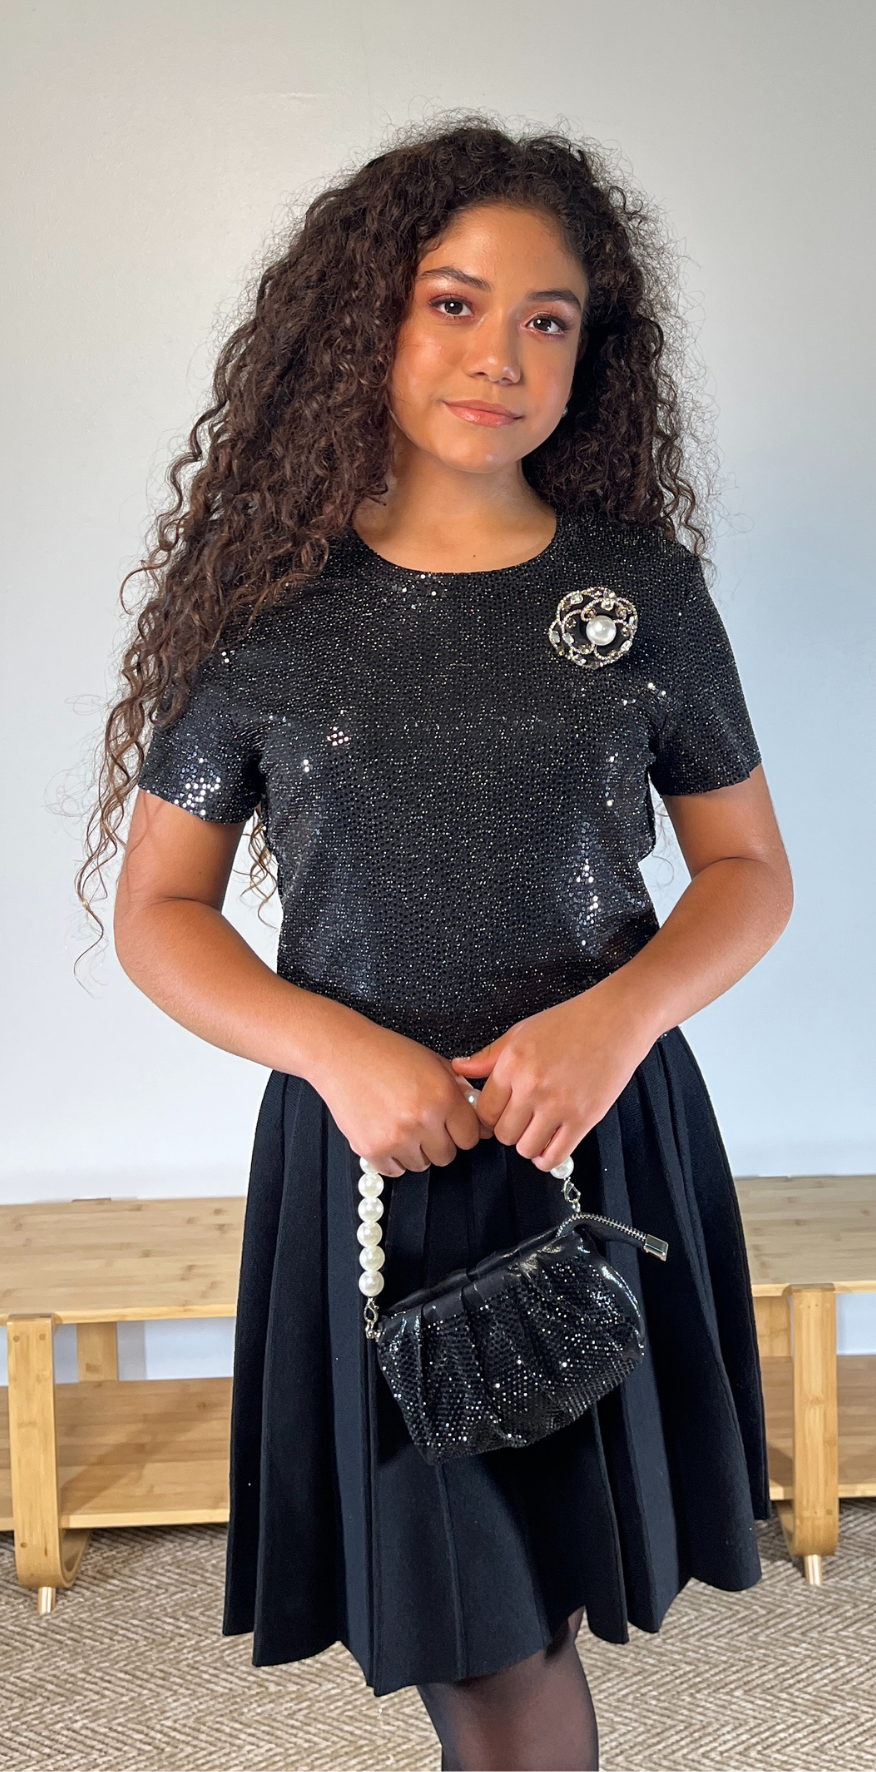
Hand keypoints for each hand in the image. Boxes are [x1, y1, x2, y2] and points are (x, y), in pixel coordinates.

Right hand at [309, 1018, 482, 1176]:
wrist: (341, 1053)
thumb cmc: (385, 1052)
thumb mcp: (432, 1060)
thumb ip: (457, 1086)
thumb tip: (475, 1108)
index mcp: (442, 1096)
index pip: (471, 1137)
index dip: (463, 1131)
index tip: (455, 1127)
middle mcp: (422, 1119)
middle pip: (448, 1155)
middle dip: (439, 1141)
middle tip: (424, 1124)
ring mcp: (396, 1137)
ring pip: (422, 1165)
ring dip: (415, 1150)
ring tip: (401, 1124)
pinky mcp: (372, 1149)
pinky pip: (394, 1171)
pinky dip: (393, 1158)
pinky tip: (386, 1134)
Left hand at [449, 978, 655, 1170]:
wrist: (615, 1019)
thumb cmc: (570, 1021)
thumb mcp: (521, 1032)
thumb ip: (488, 1057)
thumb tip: (458, 1068)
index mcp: (512, 1064)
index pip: (484, 1111)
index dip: (489, 1116)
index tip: (499, 1113)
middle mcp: (532, 1087)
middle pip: (503, 1134)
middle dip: (509, 1130)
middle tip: (521, 1119)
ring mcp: (558, 1105)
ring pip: (526, 1149)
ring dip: (529, 1144)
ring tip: (537, 1129)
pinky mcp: (584, 1118)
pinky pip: (555, 1155)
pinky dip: (548, 1157)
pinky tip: (550, 1144)